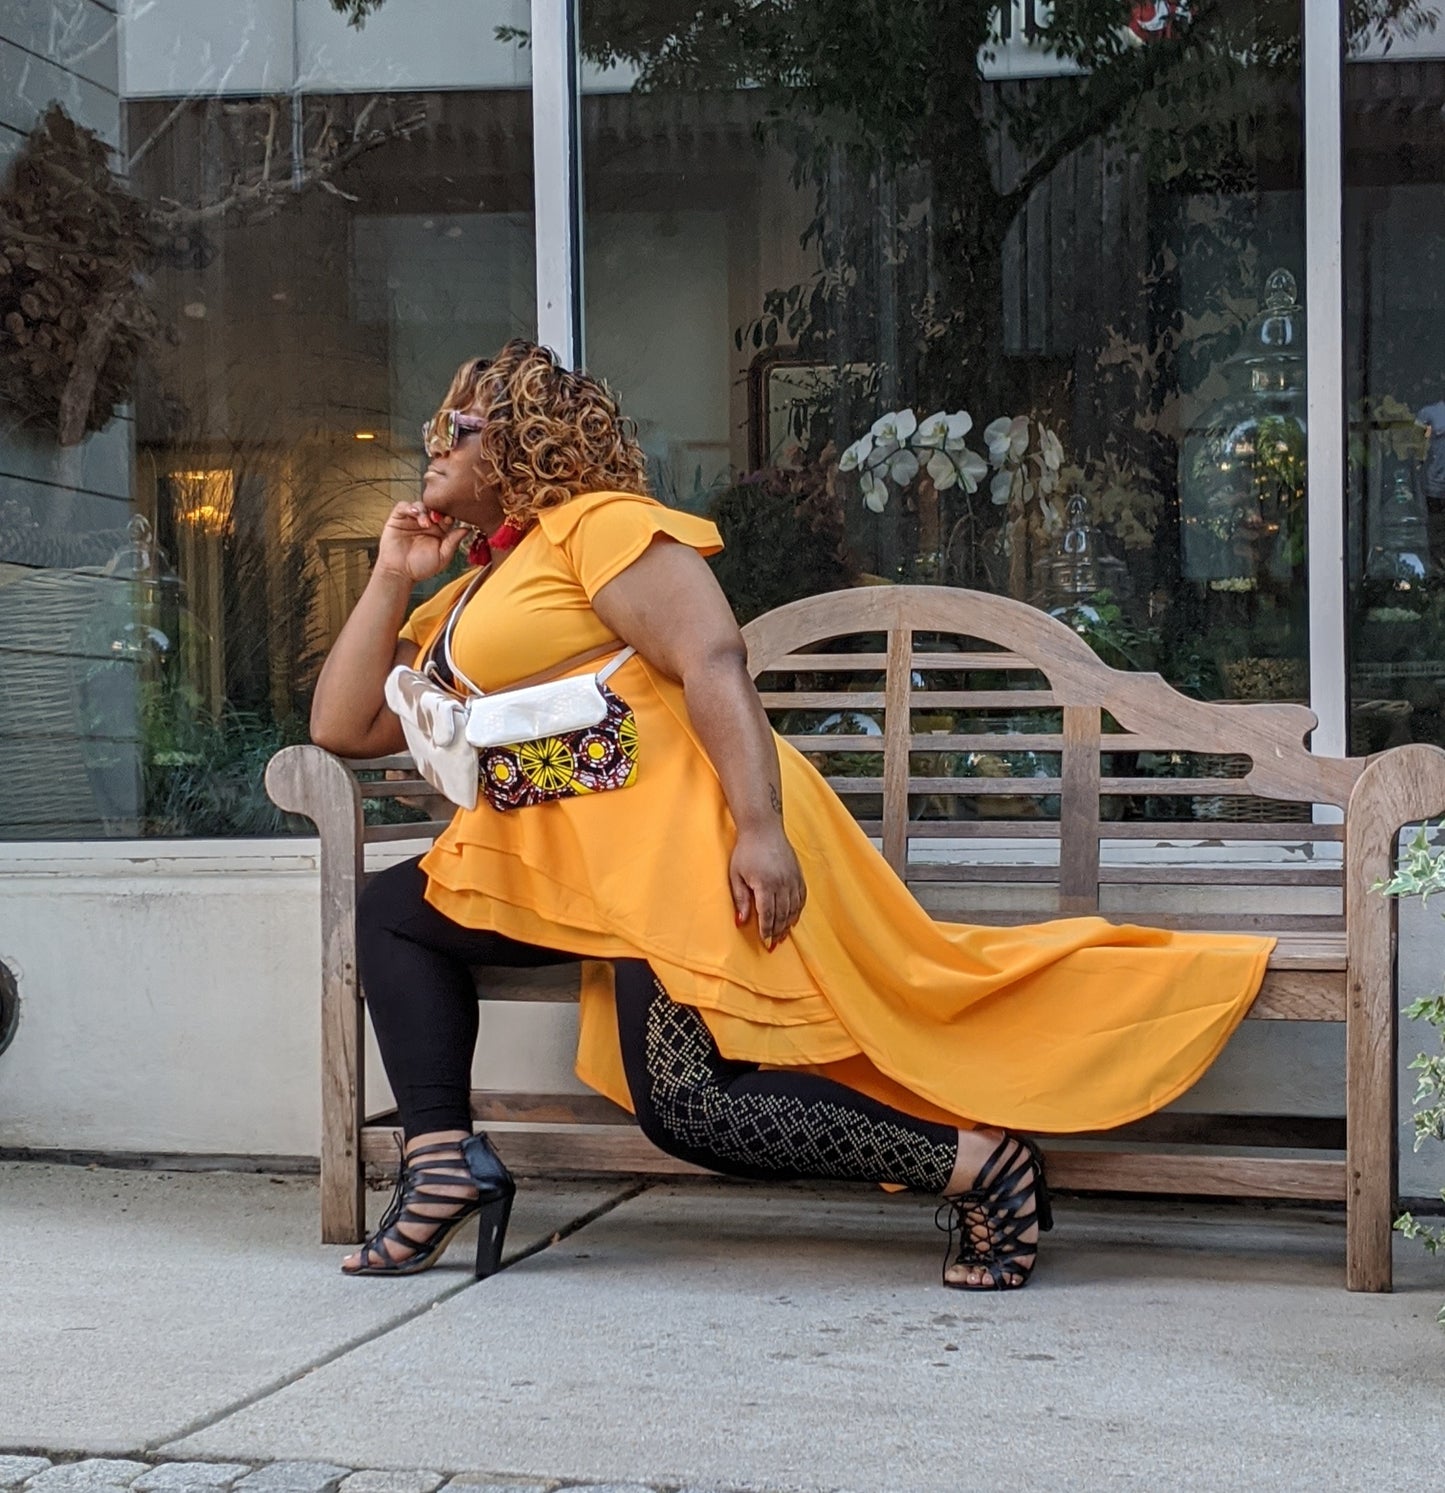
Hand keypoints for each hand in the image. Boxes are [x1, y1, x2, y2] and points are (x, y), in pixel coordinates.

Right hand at [375, 501, 467, 583]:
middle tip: (438, 518)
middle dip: (438, 510)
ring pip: (421, 505)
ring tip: (425, 523)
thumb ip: (453, 542)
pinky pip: (404, 506)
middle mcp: (427, 523)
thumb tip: (468, 529)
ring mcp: (412, 520)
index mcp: (440, 531)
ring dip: (425, 510)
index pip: (447, 516)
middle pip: (435, 508)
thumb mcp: (443, 556)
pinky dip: (410, 507)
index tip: (449, 520)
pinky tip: (415, 515)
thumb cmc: (421, 568)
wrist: (400, 574)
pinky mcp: (398, 518)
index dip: (449, 515)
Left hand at [729, 827, 806, 948]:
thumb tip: (741, 921)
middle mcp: (782, 883)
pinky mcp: (798, 874)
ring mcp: (792, 879)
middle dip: (778, 931)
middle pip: (782, 914)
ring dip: (788, 924)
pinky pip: (801, 898)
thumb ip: (740, 899)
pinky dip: (798, 910)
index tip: (765, 942)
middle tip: (774, 944)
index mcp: (765, 884)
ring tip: (783, 936)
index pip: (767, 915)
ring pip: (793, 908)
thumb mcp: (736, 875)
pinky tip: (793, 918)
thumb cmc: (746, 851)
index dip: (767, 931)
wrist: (763, 828)